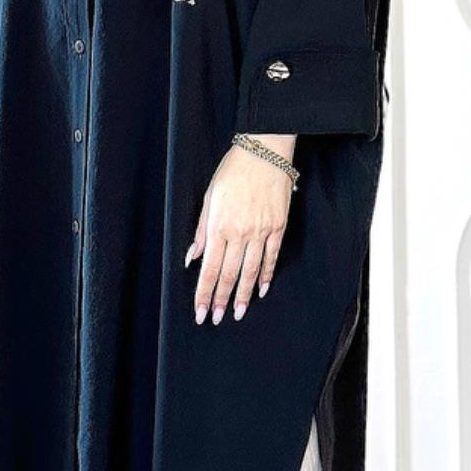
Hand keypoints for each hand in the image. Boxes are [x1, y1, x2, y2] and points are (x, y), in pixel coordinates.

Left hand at [185, 135, 296, 323]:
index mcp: (219, 226)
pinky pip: (271, 257)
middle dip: (221, 300)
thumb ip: (202, 229)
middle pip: (229, 275)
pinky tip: (260, 289)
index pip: (209, 269)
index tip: (200, 312)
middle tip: (217, 318)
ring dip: (243, 295)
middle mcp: (240, 233)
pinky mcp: (278, 227)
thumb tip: (192, 256)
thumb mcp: (209, 197)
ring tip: (238, 313)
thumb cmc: (233, 171)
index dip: (204, 293)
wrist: (265, 151)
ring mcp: (261, 231)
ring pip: (250, 271)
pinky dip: (265, 275)